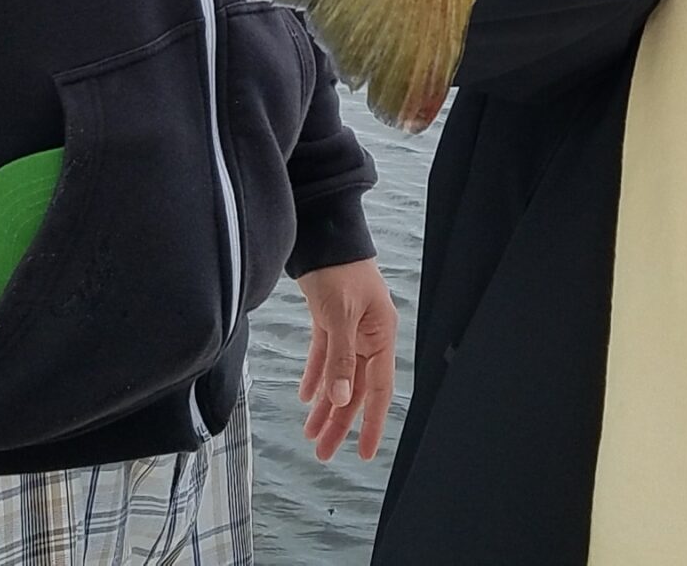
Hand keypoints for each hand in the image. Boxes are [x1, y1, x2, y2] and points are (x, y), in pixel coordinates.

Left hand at [294, 258, 397, 461]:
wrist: (324, 233)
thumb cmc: (340, 270)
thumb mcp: (341, 316)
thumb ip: (341, 359)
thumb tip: (339, 399)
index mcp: (381, 335)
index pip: (378, 389)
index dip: (372, 422)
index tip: (366, 452)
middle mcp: (368, 336)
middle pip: (354, 389)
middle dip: (339, 421)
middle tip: (323, 451)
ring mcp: (349, 328)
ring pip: (339, 376)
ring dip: (325, 404)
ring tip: (310, 432)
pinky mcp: (330, 319)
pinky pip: (325, 356)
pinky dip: (316, 376)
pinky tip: (305, 395)